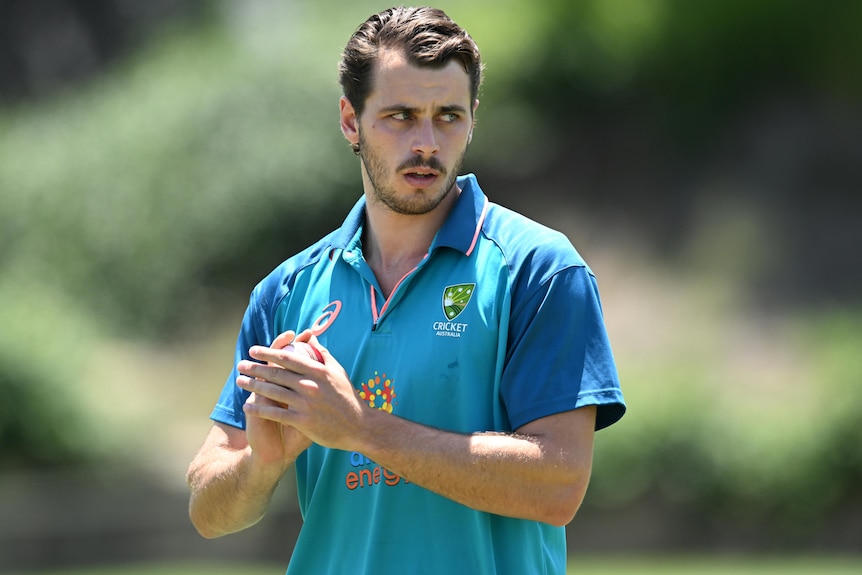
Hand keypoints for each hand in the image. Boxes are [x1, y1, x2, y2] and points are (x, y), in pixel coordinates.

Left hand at [237, 333, 366, 452]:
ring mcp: (305, 403)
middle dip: (255, 368)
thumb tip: (311, 338)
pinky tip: (247, 407)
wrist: (358, 426)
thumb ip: (322, 354)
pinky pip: (275, 413)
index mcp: (318, 371)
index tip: (254, 350)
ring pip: (272, 392)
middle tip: (241, 364)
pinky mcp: (302, 421)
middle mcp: (309, 385)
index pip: (287, 357)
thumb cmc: (348, 397)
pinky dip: (259, 409)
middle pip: (276, 373)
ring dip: (253, 386)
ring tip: (240, 381)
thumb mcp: (338, 371)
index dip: (268, 353)